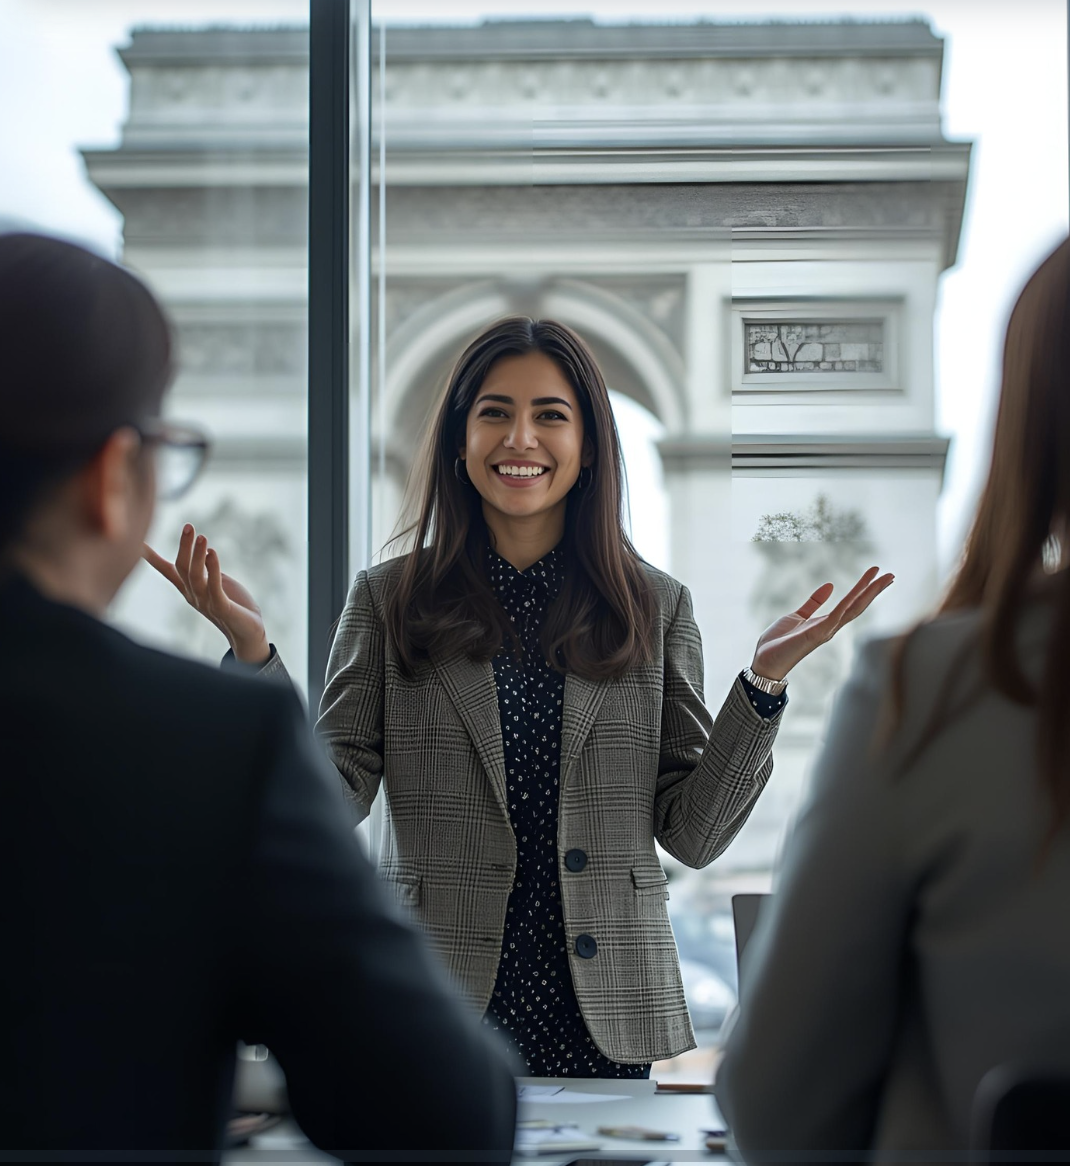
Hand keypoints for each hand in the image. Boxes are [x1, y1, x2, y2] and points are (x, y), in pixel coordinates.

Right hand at [142, 524, 270, 664]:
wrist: (248, 634)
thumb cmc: (234, 605)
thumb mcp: (217, 582)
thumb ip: (207, 569)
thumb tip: (201, 550)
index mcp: (189, 589)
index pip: (166, 570)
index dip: (151, 556)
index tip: (135, 542)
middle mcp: (192, 595)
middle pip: (181, 567)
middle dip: (184, 546)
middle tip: (189, 526)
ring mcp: (205, 602)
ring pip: (195, 576)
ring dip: (197, 555)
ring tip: (202, 536)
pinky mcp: (221, 607)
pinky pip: (214, 586)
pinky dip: (213, 568)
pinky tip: (213, 553)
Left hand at [750, 565, 893, 680]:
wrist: (764, 661)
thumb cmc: (778, 642)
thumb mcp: (797, 616)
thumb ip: (814, 602)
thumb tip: (830, 585)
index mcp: (826, 623)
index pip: (851, 604)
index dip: (865, 590)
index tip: (878, 576)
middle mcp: (831, 628)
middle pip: (858, 606)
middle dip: (875, 590)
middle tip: (891, 574)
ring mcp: (826, 631)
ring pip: (853, 608)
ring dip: (869, 593)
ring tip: (883, 578)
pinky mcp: (816, 634)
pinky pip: (836, 615)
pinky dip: (848, 603)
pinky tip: (860, 590)